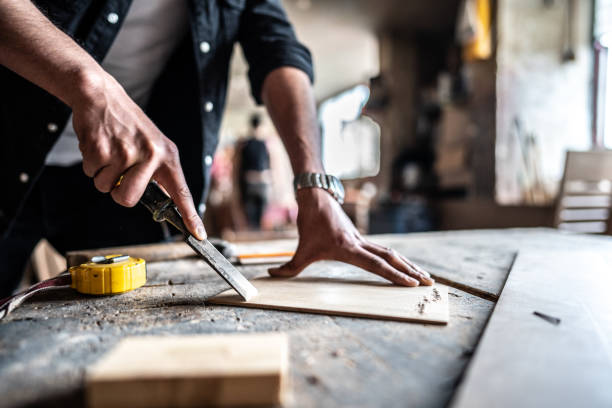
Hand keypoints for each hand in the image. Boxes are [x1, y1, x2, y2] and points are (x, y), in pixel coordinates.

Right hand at [69, 71, 205, 238]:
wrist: (101, 96)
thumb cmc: (128, 125)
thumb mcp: (153, 144)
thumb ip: (158, 171)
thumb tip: (161, 201)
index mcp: (167, 155)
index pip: (181, 191)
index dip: (190, 215)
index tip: (199, 234)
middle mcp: (150, 155)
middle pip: (128, 199)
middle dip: (117, 193)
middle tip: (118, 174)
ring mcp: (126, 152)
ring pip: (105, 188)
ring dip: (102, 175)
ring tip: (110, 151)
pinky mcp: (102, 149)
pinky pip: (91, 173)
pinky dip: (90, 163)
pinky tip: (99, 144)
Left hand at [269, 188, 433, 285]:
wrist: (315, 196)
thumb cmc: (310, 221)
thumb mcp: (300, 248)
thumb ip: (289, 267)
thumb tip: (271, 277)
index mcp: (348, 248)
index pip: (376, 264)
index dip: (394, 275)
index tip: (412, 283)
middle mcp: (360, 243)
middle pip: (392, 258)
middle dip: (411, 271)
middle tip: (429, 282)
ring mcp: (362, 239)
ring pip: (391, 252)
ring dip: (408, 264)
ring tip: (423, 275)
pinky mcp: (360, 237)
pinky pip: (383, 249)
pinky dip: (396, 258)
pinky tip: (403, 265)